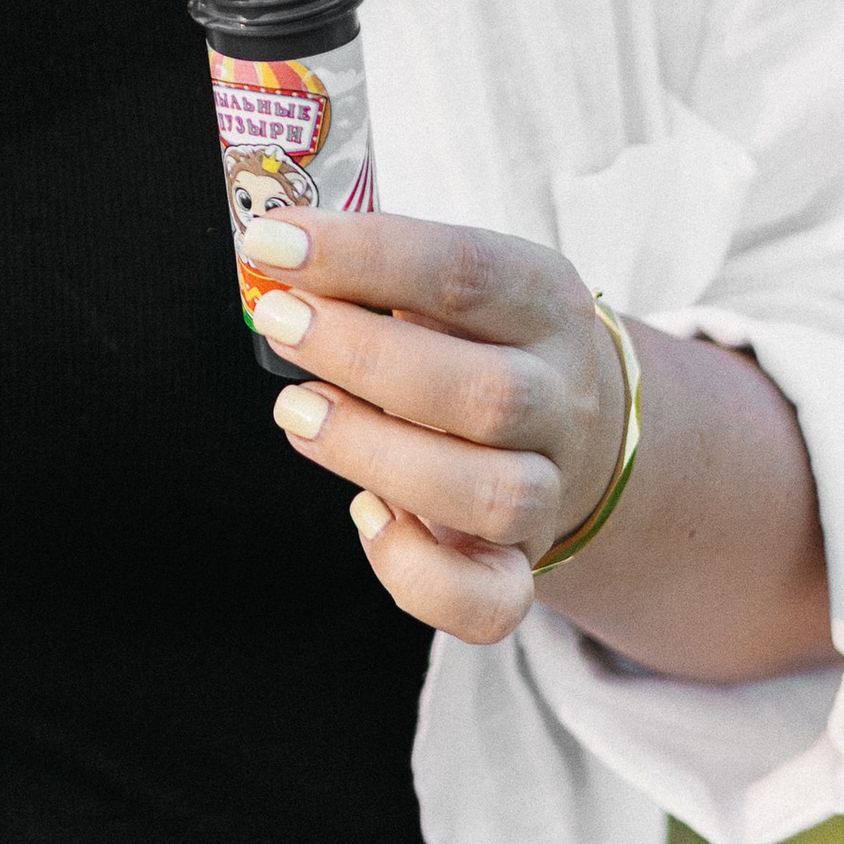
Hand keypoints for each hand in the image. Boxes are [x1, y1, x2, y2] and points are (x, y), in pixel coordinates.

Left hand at [239, 211, 632, 645]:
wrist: (571, 424)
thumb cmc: (472, 336)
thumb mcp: (447, 282)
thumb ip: (373, 273)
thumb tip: (271, 255)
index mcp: (545, 303)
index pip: (466, 271)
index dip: (363, 255)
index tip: (272, 242)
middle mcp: (560, 397)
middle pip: (487, 394)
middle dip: (364, 357)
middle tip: (279, 323)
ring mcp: (548, 488)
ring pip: (492, 496)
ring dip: (376, 453)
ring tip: (296, 411)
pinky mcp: (520, 565)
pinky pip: (491, 601)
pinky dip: (419, 573)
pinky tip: (365, 516)